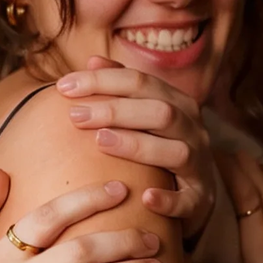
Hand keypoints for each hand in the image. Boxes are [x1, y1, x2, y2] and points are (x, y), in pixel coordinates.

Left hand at [56, 56, 217, 239]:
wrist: (192, 198)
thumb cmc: (158, 152)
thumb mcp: (144, 117)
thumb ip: (122, 89)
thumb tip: (93, 61)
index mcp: (178, 105)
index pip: (141, 82)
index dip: (102, 80)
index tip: (63, 86)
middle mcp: (193, 131)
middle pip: (161, 112)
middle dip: (115, 110)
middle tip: (74, 115)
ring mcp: (199, 166)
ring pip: (177, 151)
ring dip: (138, 145)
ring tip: (100, 142)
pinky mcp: (200, 201)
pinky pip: (188, 201)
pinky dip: (169, 199)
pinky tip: (145, 198)